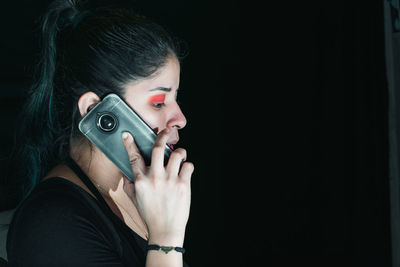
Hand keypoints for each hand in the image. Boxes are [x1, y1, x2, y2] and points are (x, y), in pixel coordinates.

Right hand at [121, 128, 193, 245]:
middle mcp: (155, 177)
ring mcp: (170, 180)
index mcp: (141, 181)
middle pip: (158, 148)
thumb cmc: (151, 216)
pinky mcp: (183, 185)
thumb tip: (125, 175)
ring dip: (180, 152)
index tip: (128, 134)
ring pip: (177, 154)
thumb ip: (129, 186)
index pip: (133, 157)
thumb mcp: (135, 200)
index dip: (130, 143)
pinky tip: (185, 170)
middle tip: (166, 131)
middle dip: (162, 135)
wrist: (165, 231)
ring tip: (180, 156)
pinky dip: (188, 165)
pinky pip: (188, 166)